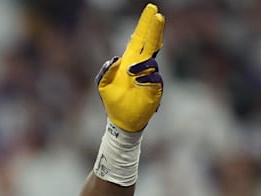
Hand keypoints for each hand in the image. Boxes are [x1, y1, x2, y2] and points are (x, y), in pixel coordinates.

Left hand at [96, 3, 164, 131]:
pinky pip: (155, 79)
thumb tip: (115, 59)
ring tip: (130, 71)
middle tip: (158, 16)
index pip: (140, 37)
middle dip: (155, 29)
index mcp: (130, 59)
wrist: (119, 120)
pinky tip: (136, 80)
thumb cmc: (112, 100)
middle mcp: (143, 65)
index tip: (152, 9)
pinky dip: (147, 77)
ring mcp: (150, 76)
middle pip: (153, 42)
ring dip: (142, 64)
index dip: (145, 24)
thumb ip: (105, 71)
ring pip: (152, 62)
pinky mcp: (155, 89)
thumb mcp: (102, 84)